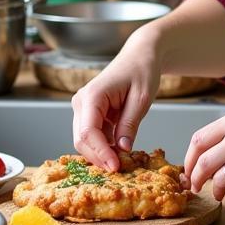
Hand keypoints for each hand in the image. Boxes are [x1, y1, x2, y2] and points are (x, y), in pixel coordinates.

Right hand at [71, 30, 161, 170]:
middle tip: (120, 169)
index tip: (116, 167)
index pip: (88, 132)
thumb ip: (130, 124)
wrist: (140, 55)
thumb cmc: (142, 71)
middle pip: (82, 140)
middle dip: (99, 157)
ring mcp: (83, 107)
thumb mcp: (141, 98)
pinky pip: (92, 135)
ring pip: (84, 140)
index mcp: (92, 95)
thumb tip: (121, 149)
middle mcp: (81, 102)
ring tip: (122, 161)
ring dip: (101, 152)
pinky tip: (119, 150)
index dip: (101, 153)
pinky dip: (104, 145)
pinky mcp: (89, 112)